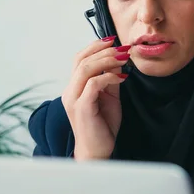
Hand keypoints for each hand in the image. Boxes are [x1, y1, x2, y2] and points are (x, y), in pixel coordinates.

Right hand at [61, 36, 130, 160]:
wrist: (98, 152)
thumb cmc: (102, 126)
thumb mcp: (109, 97)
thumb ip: (110, 80)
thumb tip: (118, 60)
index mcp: (74, 87)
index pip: (79, 59)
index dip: (95, 46)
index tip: (113, 40)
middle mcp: (70, 91)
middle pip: (80, 60)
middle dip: (103, 50)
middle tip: (122, 48)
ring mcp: (73, 99)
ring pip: (84, 69)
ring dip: (106, 60)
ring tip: (124, 58)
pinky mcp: (81, 107)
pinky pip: (93, 84)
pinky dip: (109, 77)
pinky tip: (122, 77)